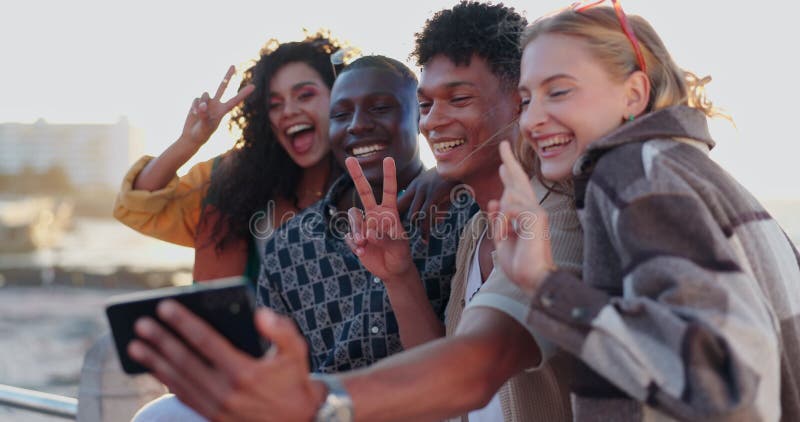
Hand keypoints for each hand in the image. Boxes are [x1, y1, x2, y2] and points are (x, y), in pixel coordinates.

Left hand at [128, 302, 321, 421]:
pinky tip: (154, 368)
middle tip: (140, 323)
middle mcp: (226, 392)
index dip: (183, 322)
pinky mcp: (212, 418)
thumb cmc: (296, 382)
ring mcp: (216, 408)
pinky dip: (165, 382)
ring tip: (135, 346)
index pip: (206, 341)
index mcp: (244, 372)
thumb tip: (260, 313)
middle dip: (160, 340)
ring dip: (154, 362)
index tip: (164, 306)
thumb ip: (281, 330)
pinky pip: (183, 397)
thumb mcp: (298, 352)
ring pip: (177, 382)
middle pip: (184, 361)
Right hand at [180, 65, 254, 146]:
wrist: (191, 137)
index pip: (235, 100)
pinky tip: (193, 114)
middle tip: (234, 65)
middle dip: (227, 76)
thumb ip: (204, 115)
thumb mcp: (205, 127)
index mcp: (223, 111)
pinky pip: (196, 99)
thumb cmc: (202, 134)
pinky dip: (193, 106)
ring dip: (200, 104)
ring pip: (204, 94)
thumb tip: (202, 104)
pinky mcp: (197, 102)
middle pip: (222, 86)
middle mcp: (217, 104)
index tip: (253, 86)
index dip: (243, 93)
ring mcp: (207, 102)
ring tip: (198, 114)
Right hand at [344, 157, 414, 281]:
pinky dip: (354, 244)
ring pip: (353, 216)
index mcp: (389, 212)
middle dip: (357, 175)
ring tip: (363, 244)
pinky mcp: (355, 237)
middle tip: (350, 159)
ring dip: (356, 229)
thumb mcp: (399, 247)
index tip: (388, 159)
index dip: (389, 175)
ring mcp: (364, 225)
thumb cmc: (400, 255)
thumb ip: (386, 238)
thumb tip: (369, 232)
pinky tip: (362, 252)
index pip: (390, 190)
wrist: (392, 270)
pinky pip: (349, 235)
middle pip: (364, 191)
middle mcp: (375, 214)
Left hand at [397, 167, 458, 240]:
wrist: (464, 162)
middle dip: (403, 224)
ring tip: (422, 241)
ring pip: (414, 214)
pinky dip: (425, 228)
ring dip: (418, 229)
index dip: (396, 215)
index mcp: (416, 185)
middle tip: (404, 240)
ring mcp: (424, 189)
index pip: (400, 202)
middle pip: (402, 208)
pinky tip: (427, 239)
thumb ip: (439, 207)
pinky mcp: (434, 193)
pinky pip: (426, 214)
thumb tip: (438, 222)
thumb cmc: (455, 178)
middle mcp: (417, 187)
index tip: (394, 230)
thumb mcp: (443, 191)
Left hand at [487, 141, 555, 293]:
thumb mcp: (501, 240)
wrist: (531, 279)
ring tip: (504, 236)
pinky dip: (503, 223)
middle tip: (503, 145)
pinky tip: (508, 233)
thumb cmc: (518, 263)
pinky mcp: (537, 216)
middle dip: (509, 162)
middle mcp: (533, 209)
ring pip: (508, 199)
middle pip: (519, 181)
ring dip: (499, 220)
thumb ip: (497, 220)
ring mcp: (537, 212)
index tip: (502, 163)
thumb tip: (493, 201)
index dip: (509, 175)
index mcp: (524, 215)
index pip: (516, 190)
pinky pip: (510, 208)